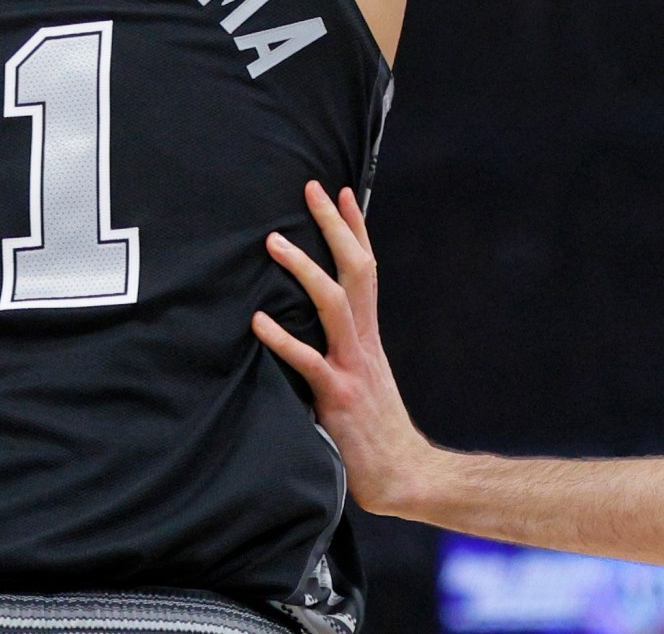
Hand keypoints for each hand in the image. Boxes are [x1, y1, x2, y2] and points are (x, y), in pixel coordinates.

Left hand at [253, 182, 438, 517]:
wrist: (405, 474)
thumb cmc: (377, 432)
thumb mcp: (363, 379)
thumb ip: (343, 351)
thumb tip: (312, 330)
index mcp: (369, 336)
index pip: (366, 268)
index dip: (355, 228)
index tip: (342, 191)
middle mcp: (364, 342)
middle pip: (356, 269)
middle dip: (335, 226)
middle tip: (312, 189)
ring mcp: (353, 367)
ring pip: (334, 302)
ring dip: (305, 269)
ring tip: (273, 241)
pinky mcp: (338, 397)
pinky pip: (308, 361)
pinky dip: (283, 339)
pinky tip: (258, 320)